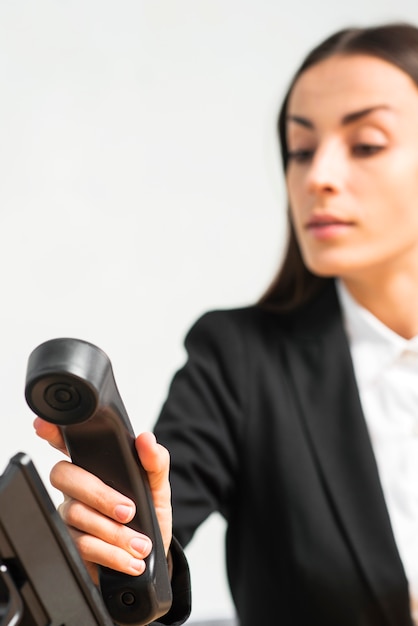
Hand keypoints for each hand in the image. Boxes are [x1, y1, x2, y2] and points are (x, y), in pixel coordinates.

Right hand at [33, 418, 171, 582]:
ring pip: (75, 513)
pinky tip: (130, 559)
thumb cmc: (149, 515)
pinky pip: (80, 545)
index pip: (69, 444)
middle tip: (128, 511)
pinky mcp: (72, 545)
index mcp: (96, 467)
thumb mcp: (158, 488)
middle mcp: (77, 488)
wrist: (151, 558)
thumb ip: (155, 462)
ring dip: (113, 532)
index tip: (44, 427)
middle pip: (64, 476)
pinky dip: (111, 554)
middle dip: (99, 495)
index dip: (52, 433)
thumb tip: (146, 439)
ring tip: (139, 544)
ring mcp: (71, 516)